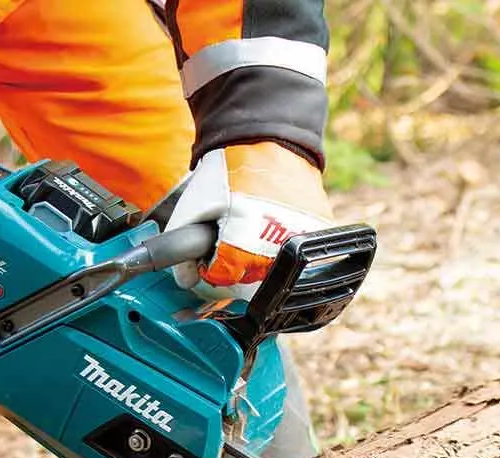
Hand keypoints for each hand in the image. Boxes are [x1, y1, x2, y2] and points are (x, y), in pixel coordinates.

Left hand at [166, 142, 333, 299]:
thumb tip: (186, 280)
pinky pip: (298, 251)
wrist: (265, 135)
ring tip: (252, 223)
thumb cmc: (227, 169)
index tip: (210, 244)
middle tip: (232, 228)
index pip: (219, 278)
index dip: (209, 263)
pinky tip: (272, 220)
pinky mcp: (318, 229)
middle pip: (247, 277)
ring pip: (273, 267)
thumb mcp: (192, 206)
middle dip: (234, 260)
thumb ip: (181, 247)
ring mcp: (299, 241)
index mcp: (239, 247)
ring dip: (259, 254)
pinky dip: (283, 242)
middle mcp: (273, 250)